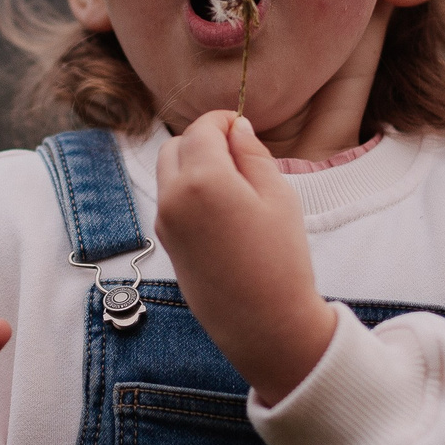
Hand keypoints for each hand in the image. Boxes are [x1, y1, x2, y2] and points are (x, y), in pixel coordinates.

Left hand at [154, 111, 337, 403]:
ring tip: (233, 185)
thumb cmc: (280, 259)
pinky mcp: (165, 243)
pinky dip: (188, 191)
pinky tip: (222, 211)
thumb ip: (253, 155)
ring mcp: (164, 222)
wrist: (263, 324)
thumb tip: (237, 128)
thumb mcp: (278, 197)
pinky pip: (170, 201)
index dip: (223, 121)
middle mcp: (173, 197)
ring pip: (168, 173)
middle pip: (175, 145)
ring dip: (192, 165)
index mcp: (202, 179)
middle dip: (202, 140)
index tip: (242, 127)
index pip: (202, 128)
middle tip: (238, 154)